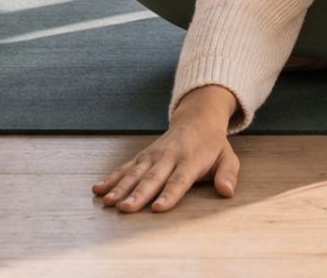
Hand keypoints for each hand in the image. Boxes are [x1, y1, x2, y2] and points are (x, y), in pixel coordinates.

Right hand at [92, 104, 238, 212]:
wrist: (197, 118)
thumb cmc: (213, 145)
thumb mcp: (227, 157)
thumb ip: (228, 174)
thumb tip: (227, 191)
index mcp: (191, 160)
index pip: (180, 180)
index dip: (169, 194)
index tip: (158, 208)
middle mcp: (170, 156)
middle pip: (153, 177)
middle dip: (139, 193)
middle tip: (125, 208)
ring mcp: (154, 154)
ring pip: (136, 172)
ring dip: (121, 187)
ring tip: (108, 202)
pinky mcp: (143, 155)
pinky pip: (126, 167)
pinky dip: (112, 177)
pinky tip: (98, 189)